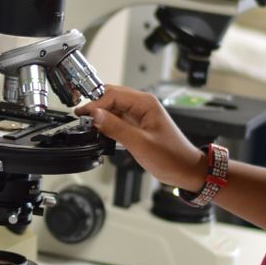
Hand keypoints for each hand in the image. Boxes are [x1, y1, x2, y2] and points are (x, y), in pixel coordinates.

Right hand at [75, 85, 203, 190]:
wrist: (185, 169)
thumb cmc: (171, 157)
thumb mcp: (140, 143)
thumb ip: (116, 128)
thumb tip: (95, 115)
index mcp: (145, 103)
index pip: (112, 95)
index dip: (95, 104)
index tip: (83, 115)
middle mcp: (142, 105)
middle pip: (111, 97)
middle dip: (95, 106)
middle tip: (80, 117)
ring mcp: (139, 115)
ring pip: (113, 108)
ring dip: (100, 115)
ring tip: (88, 125)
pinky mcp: (137, 125)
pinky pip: (117, 119)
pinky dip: (107, 123)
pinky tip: (100, 132)